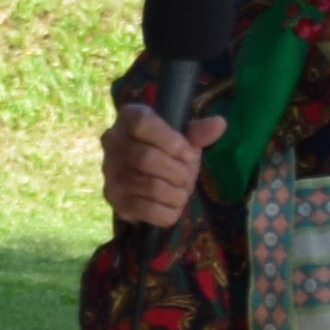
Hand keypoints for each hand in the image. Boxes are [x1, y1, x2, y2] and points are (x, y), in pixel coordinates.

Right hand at [104, 101, 223, 237]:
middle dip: (178, 172)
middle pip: (146, 158)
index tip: (189, 153)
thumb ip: (198, 132)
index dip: (173, 142)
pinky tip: (173, 206)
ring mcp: (110, 173)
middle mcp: (112, 142)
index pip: (143, 124)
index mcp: (129, 117)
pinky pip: (147, 210)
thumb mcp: (182, 137)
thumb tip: (219, 124)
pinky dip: (169, 212)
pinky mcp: (115, 200)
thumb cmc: (166, 150)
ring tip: (183, 191)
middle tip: (189, 176)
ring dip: (177, 193)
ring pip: (150, 186)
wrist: (145, 174)